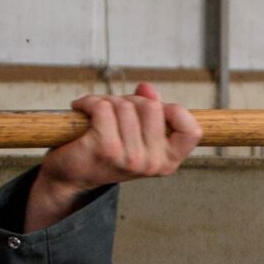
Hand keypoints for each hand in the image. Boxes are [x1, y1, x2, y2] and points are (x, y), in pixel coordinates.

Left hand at [29, 83, 201, 229]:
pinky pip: (103, 107)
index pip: (192, 131)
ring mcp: (131, 158)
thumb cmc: (105, 152)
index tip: (156, 110)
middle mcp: (153, 163)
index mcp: (167, 161)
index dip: (176, 112)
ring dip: (106, 102)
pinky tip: (81, 110)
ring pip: (125, 106)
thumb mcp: (135, 134)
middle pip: (152, 106)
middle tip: (114, 113)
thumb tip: (148, 88)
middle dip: (130, 101)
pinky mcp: (106, 149)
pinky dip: (88, 102)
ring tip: (96, 115)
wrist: (70, 175)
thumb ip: (149, 111)